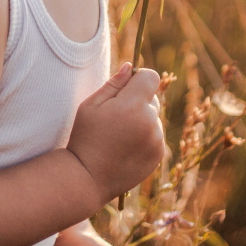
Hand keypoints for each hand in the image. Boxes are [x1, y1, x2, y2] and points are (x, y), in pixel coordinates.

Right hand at [66, 63, 164, 206]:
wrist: (89, 177)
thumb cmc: (86, 136)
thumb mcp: (91, 105)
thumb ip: (113, 84)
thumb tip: (129, 68)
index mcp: (133, 105)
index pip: (150, 77)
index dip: (139, 77)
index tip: (127, 86)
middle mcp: (150, 122)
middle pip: (152, 98)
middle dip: (138, 100)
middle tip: (116, 115)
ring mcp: (157, 140)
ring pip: (153, 118)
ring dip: (142, 120)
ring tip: (119, 135)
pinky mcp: (159, 155)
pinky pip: (156, 135)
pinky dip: (145, 136)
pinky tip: (126, 147)